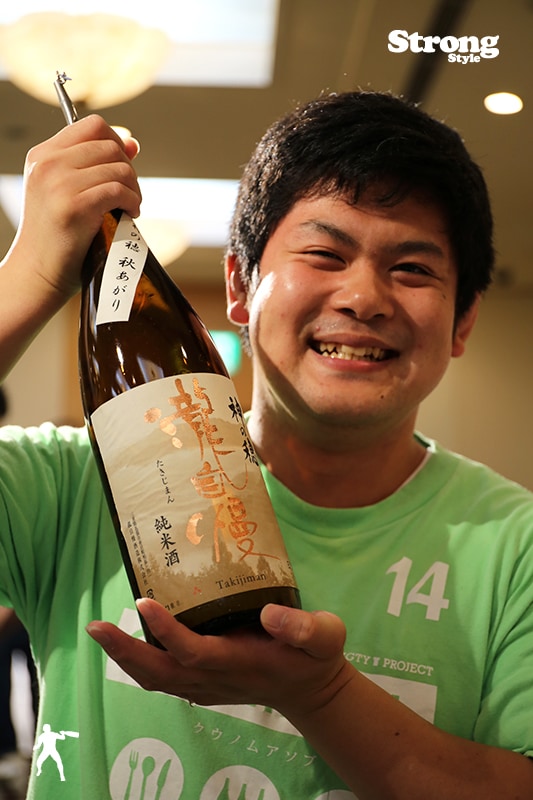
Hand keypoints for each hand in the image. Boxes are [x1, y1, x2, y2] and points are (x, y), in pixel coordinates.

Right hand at [11, 114, 141, 300]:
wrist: (37, 273)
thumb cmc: (58, 237)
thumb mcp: (67, 191)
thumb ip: (96, 165)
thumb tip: (133, 143)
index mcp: (43, 155)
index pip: (92, 126)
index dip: (117, 143)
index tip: (123, 167)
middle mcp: (48, 164)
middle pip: (110, 145)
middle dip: (129, 170)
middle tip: (129, 196)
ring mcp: (59, 184)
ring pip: (119, 167)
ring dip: (135, 189)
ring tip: (130, 207)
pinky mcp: (74, 206)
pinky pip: (119, 190)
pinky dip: (133, 202)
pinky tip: (130, 215)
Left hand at [87, 600, 350, 715]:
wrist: (310, 692)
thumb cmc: (315, 658)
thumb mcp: (324, 636)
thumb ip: (305, 628)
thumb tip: (270, 612)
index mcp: (241, 662)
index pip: (195, 652)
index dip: (167, 631)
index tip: (145, 602)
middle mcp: (216, 678)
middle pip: (160, 672)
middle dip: (125, 652)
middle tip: (95, 627)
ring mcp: (206, 686)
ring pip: (156, 679)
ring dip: (125, 658)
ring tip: (100, 632)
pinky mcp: (202, 685)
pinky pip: (163, 679)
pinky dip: (139, 663)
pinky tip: (127, 641)